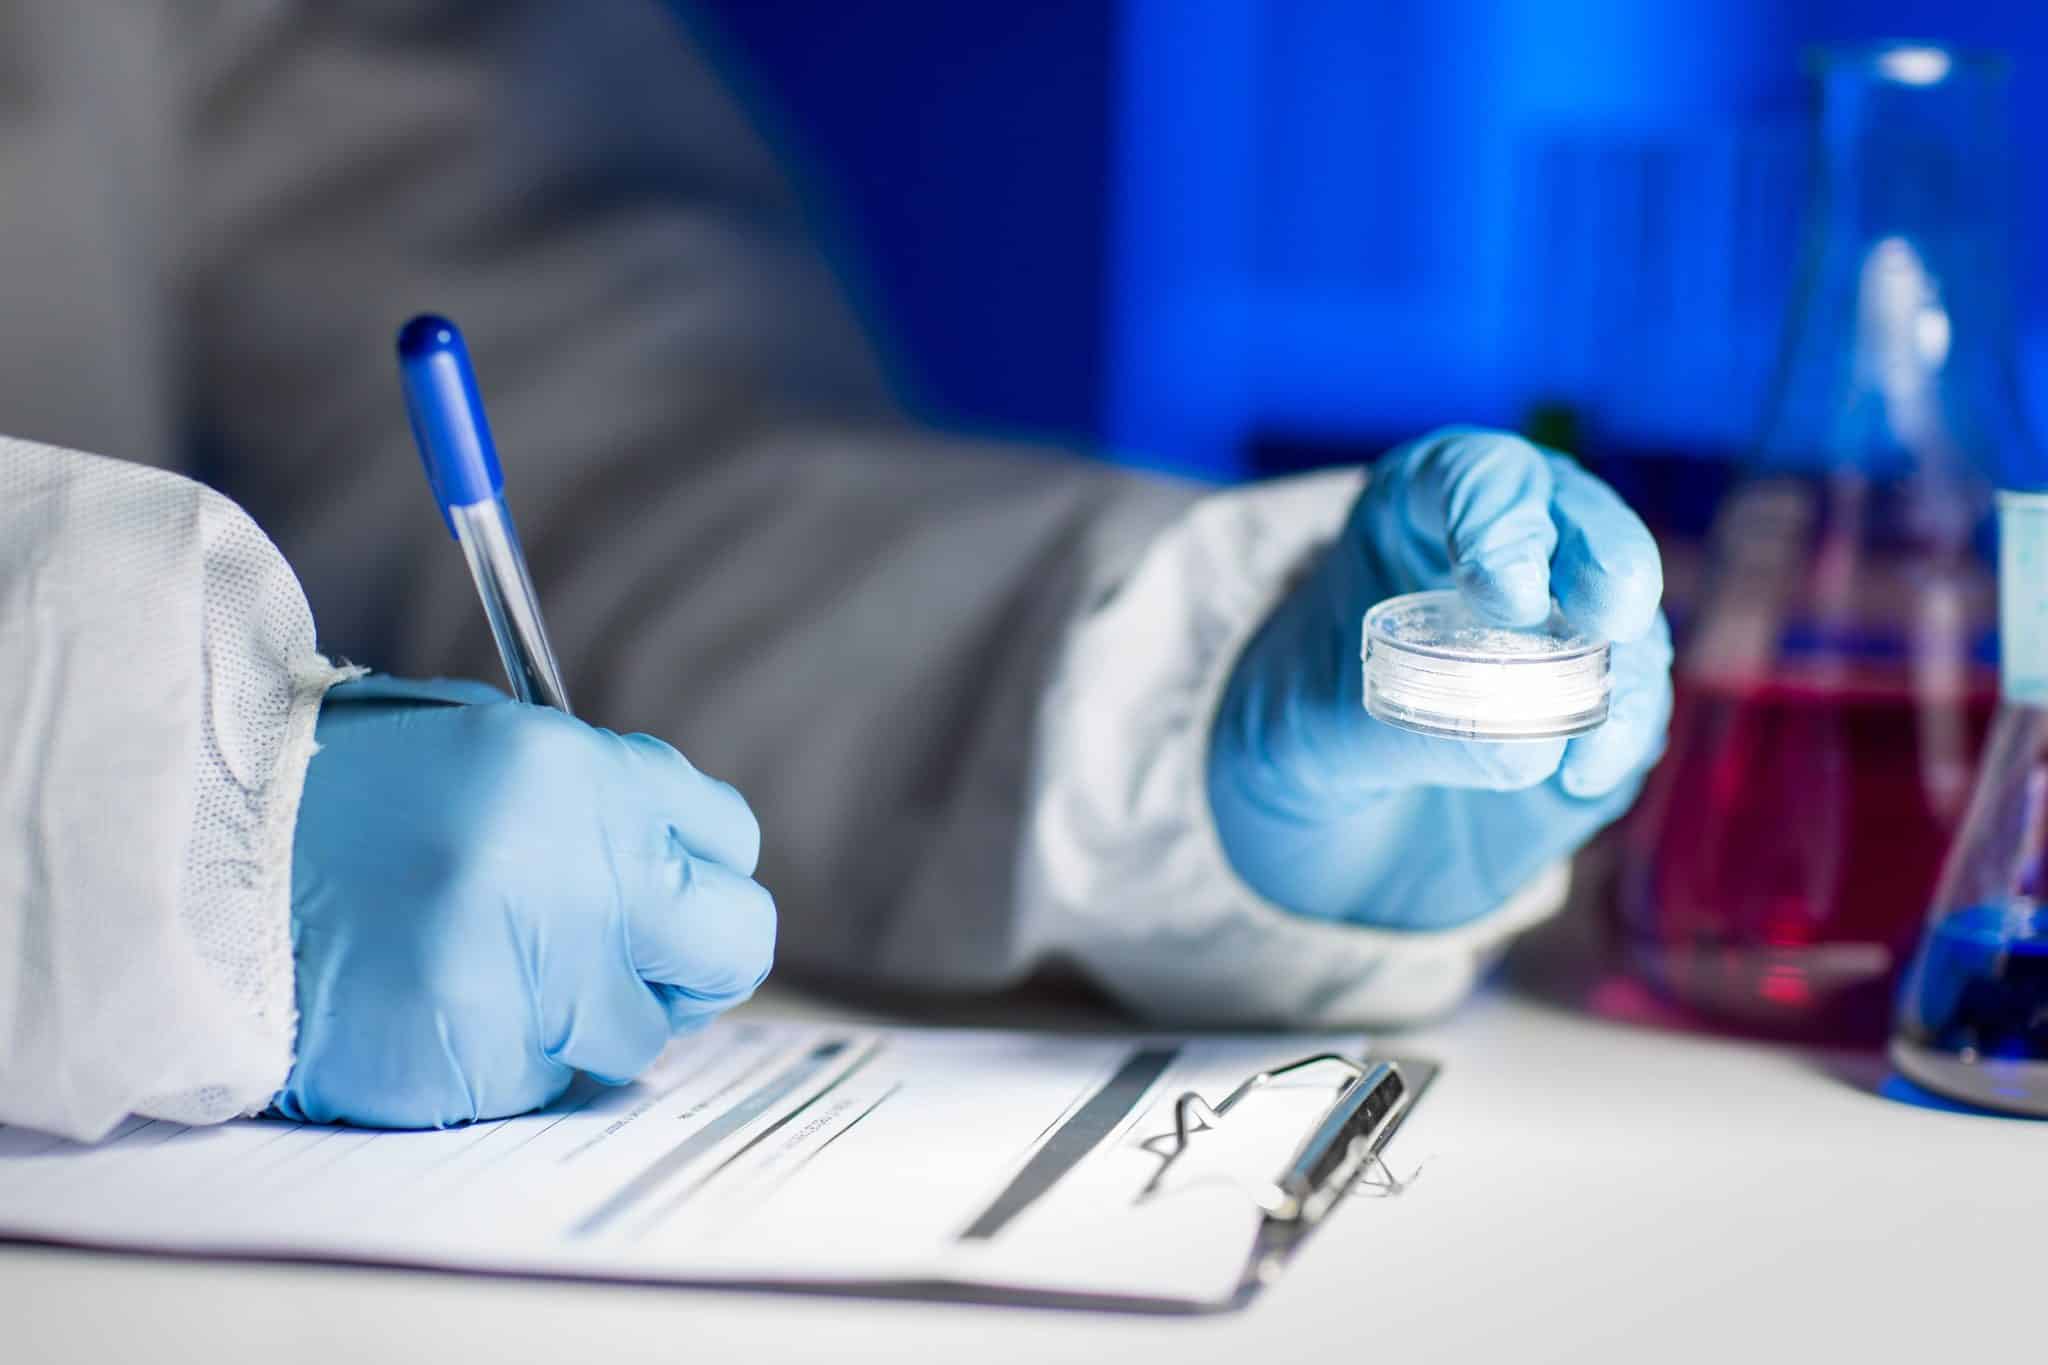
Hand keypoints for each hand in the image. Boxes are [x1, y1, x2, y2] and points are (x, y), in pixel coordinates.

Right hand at [277, 676, 774, 1126]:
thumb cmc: (338, 796)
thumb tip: (675, 866)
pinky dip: (502, 1060)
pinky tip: (431, 1008)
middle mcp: (576, 878)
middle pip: (732, 944)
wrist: (188, 861)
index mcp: (581, 778)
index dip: (697, 864)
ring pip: (636, 1035)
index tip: (665, 881)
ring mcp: (531, 982)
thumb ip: (597, 802)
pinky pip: (541, 1083)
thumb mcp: (485, 745)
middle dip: (692, 954)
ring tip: (489, 972)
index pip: (729, 838)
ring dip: (586, 1018)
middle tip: (627, 954)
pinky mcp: (477, 1066)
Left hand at [1208, 428, 1672, 927]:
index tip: (1505, 595)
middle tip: (1611, 612)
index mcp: (1418, 508)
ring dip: (1619, 667)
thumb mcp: (1316, 731)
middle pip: (1580, 517)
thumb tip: (1530, 748)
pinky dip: (1622, 735)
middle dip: (1607, 555)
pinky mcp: (1600, 693)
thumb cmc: (1302, 729)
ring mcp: (1564, 614)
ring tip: (1577, 745)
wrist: (1329, 804)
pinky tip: (1577, 779)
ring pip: (1624, 612)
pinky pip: (1636, 698)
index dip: (1498, 519)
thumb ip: (1406, 734)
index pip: (1473, 475)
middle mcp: (1508, 541)